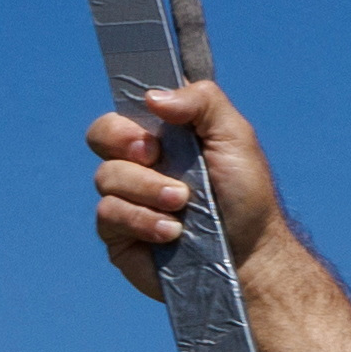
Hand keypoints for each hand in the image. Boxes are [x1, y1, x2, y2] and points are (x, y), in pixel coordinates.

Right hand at [89, 81, 289, 298]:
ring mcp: (126, 197)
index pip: (126, 108)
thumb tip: (152, 96)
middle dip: (125, 142)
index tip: (155, 131)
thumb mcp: (235, 137)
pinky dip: (141, 220)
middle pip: (100, 133)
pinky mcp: (119, 233)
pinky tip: (171, 232)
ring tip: (182, 203)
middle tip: (155, 157)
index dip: (131, 112)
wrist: (250, 254)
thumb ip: (202, 102)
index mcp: (164, 134)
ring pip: (106, 176)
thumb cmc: (245, 195)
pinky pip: (107, 215)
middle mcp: (139, 162)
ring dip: (147, 189)